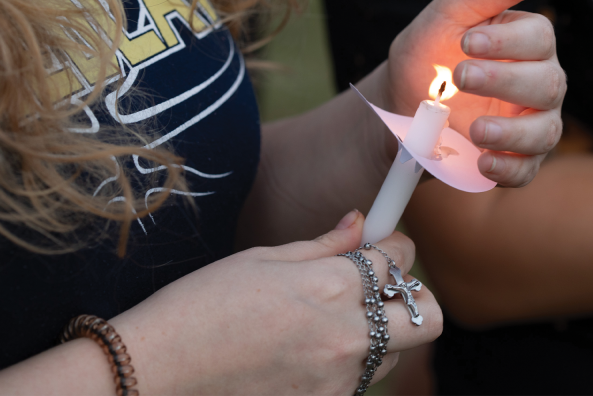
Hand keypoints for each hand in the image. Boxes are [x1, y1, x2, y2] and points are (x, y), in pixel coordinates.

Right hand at [111, 211, 441, 394]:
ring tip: (330, 323)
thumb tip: (358, 222)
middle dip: (414, 296)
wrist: (156, 373)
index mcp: (329, 287)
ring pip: (395, 353)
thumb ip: (323, 245)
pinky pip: (358, 382)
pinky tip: (306, 352)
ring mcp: (337, 381)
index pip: (397, 260)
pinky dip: (347, 364)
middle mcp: (345, 337)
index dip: (397, 245)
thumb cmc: (199, 307)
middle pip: (428, 316)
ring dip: (380, 333)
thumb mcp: (260, 260)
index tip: (388, 243)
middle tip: (382, 288)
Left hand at [384, 0, 563, 186]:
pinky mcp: (516, 160)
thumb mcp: (451, 12)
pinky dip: (507, 170)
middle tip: (460, 77)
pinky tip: (481, 162)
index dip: (507, 42)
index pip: (539, 38)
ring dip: (511, 133)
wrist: (398, 107)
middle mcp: (538, 82)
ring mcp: (531, 125)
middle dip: (504, 82)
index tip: (467, 42)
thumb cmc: (428, 53)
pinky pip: (527, 171)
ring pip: (545, 131)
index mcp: (526, 43)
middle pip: (548, 84)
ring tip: (473, 130)